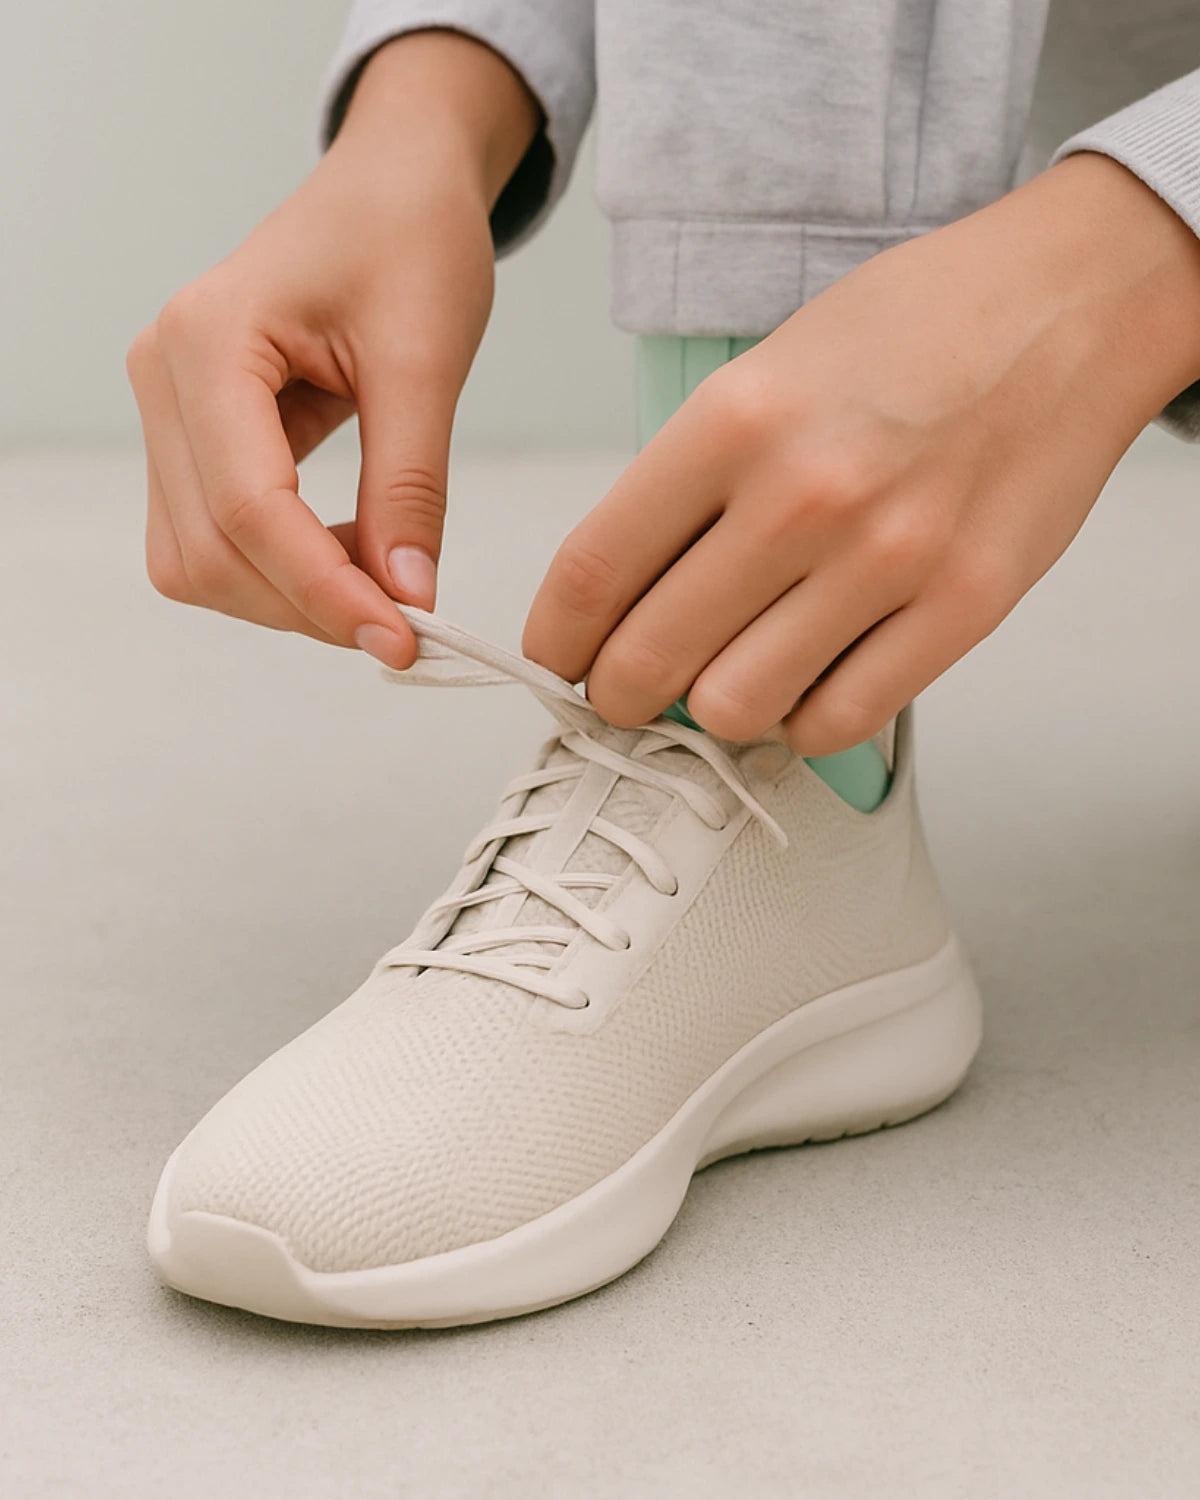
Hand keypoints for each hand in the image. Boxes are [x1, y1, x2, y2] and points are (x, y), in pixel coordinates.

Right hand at [126, 32, 537, 667]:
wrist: (392, 187)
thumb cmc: (409, 239)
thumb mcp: (425, 359)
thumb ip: (409, 485)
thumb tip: (408, 597)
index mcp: (208, 339)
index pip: (248, 506)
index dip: (324, 588)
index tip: (402, 637)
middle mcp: (162, 375)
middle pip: (209, 549)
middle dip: (307, 603)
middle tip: (405, 622)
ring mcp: (167, 407)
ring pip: (199, 559)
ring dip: (289, 596)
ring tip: (382, 581)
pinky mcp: (192, 434)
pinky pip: (214, 536)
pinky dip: (280, 568)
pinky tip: (349, 554)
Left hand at [524, 154, 1199, 751]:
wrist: (1070, 304)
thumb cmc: (912, 330)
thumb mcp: (768, 368)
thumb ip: (693, 482)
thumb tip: (626, 595)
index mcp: (734, 421)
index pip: (593, 570)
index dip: (553, 640)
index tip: (555, 660)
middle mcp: (804, 496)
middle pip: (649, 659)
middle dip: (616, 696)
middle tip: (625, 691)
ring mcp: (889, 558)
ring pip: (737, 708)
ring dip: (713, 711)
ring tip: (727, 679)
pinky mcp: (963, 607)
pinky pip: (841, 721)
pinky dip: (802, 723)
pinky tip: (802, 687)